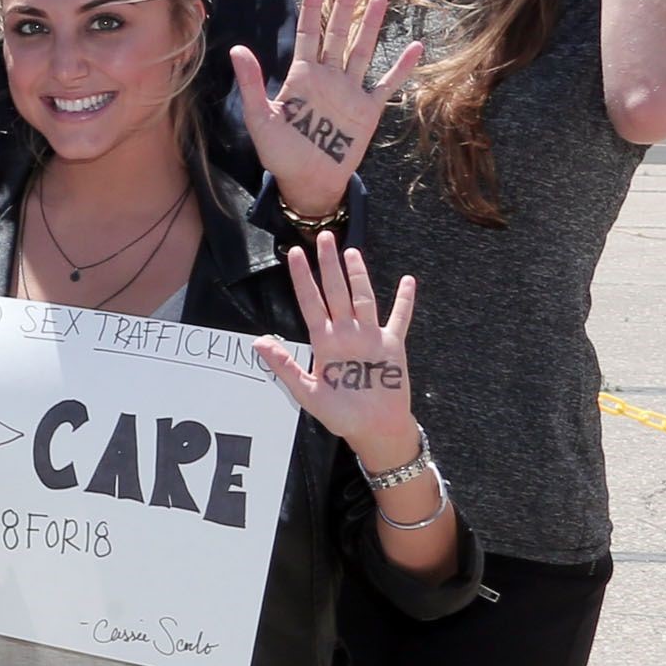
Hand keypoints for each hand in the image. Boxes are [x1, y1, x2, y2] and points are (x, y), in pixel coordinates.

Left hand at [233, 0, 420, 220]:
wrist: (308, 182)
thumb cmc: (279, 154)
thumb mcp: (261, 119)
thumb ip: (253, 83)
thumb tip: (237, 49)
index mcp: (301, 76)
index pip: (307, 32)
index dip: (313, 6)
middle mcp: (327, 78)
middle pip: (338, 33)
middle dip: (344, 6)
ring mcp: (350, 91)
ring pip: (362, 50)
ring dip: (371, 25)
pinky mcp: (368, 110)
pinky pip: (387, 84)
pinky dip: (401, 67)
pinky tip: (416, 48)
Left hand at [255, 231, 418, 472]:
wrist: (374, 430)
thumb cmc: (341, 415)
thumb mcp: (308, 393)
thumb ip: (284, 367)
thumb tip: (258, 342)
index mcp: (324, 342)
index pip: (310, 302)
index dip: (303, 279)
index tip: (296, 254)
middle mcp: (345, 334)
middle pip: (336, 291)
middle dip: (329, 265)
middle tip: (324, 236)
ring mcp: (369, 337)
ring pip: (363, 298)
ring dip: (358, 274)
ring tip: (351, 251)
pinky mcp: (392, 345)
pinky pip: (399, 319)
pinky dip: (404, 301)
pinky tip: (407, 281)